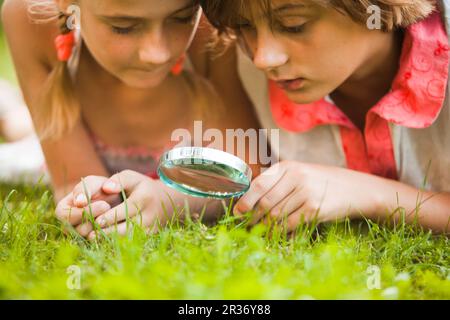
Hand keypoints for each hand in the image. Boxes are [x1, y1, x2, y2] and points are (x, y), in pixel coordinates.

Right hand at [55, 175, 122, 237]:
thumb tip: (79, 202)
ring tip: (114, 215)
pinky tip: (120, 223)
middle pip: (77, 230)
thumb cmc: (101, 187)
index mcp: (63, 210)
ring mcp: (82, 236)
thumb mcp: (93, 183)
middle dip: (96, 220)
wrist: (117, 197)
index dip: (83, 212)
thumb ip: (85, 189)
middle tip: (111, 209)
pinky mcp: (96, 242)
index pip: (65, 216)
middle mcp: (70, 226)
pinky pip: (102, 242)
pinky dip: (112, 233)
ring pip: (90, 238)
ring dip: (104, 227)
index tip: (104, 205)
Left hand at [83, 170, 178, 239]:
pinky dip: (116, 241)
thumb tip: (106, 187)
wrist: (165, 201)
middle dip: (107, 231)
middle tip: (88, 234)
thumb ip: (119, 180)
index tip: (95, 221)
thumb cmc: (142, 187)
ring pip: (128, 236)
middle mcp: (149, 215)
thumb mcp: (133, 178)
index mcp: (144, 198)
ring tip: (92, 239)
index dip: (109, 217)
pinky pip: (131, 240)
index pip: (125, 210)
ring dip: (110, 239)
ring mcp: (150, 227)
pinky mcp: (149, 236)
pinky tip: (103, 241)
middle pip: (126, 227)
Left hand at [234, 161, 384, 231]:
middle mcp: (296, 177)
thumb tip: (249, 202)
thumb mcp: (300, 174)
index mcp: (288, 167)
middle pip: (265, 202)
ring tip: (260, 233)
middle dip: (253, 218)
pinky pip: (289, 225)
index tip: (237, 212)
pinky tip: (277, 237)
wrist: (356, 189)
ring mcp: (306, 192)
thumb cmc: (322, 183)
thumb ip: (278, 183)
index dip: (245, 200)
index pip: (259, 183)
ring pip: (276, 216)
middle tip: (247, 227)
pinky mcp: (314, 209)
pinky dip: (280, 233)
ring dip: (265, 228)